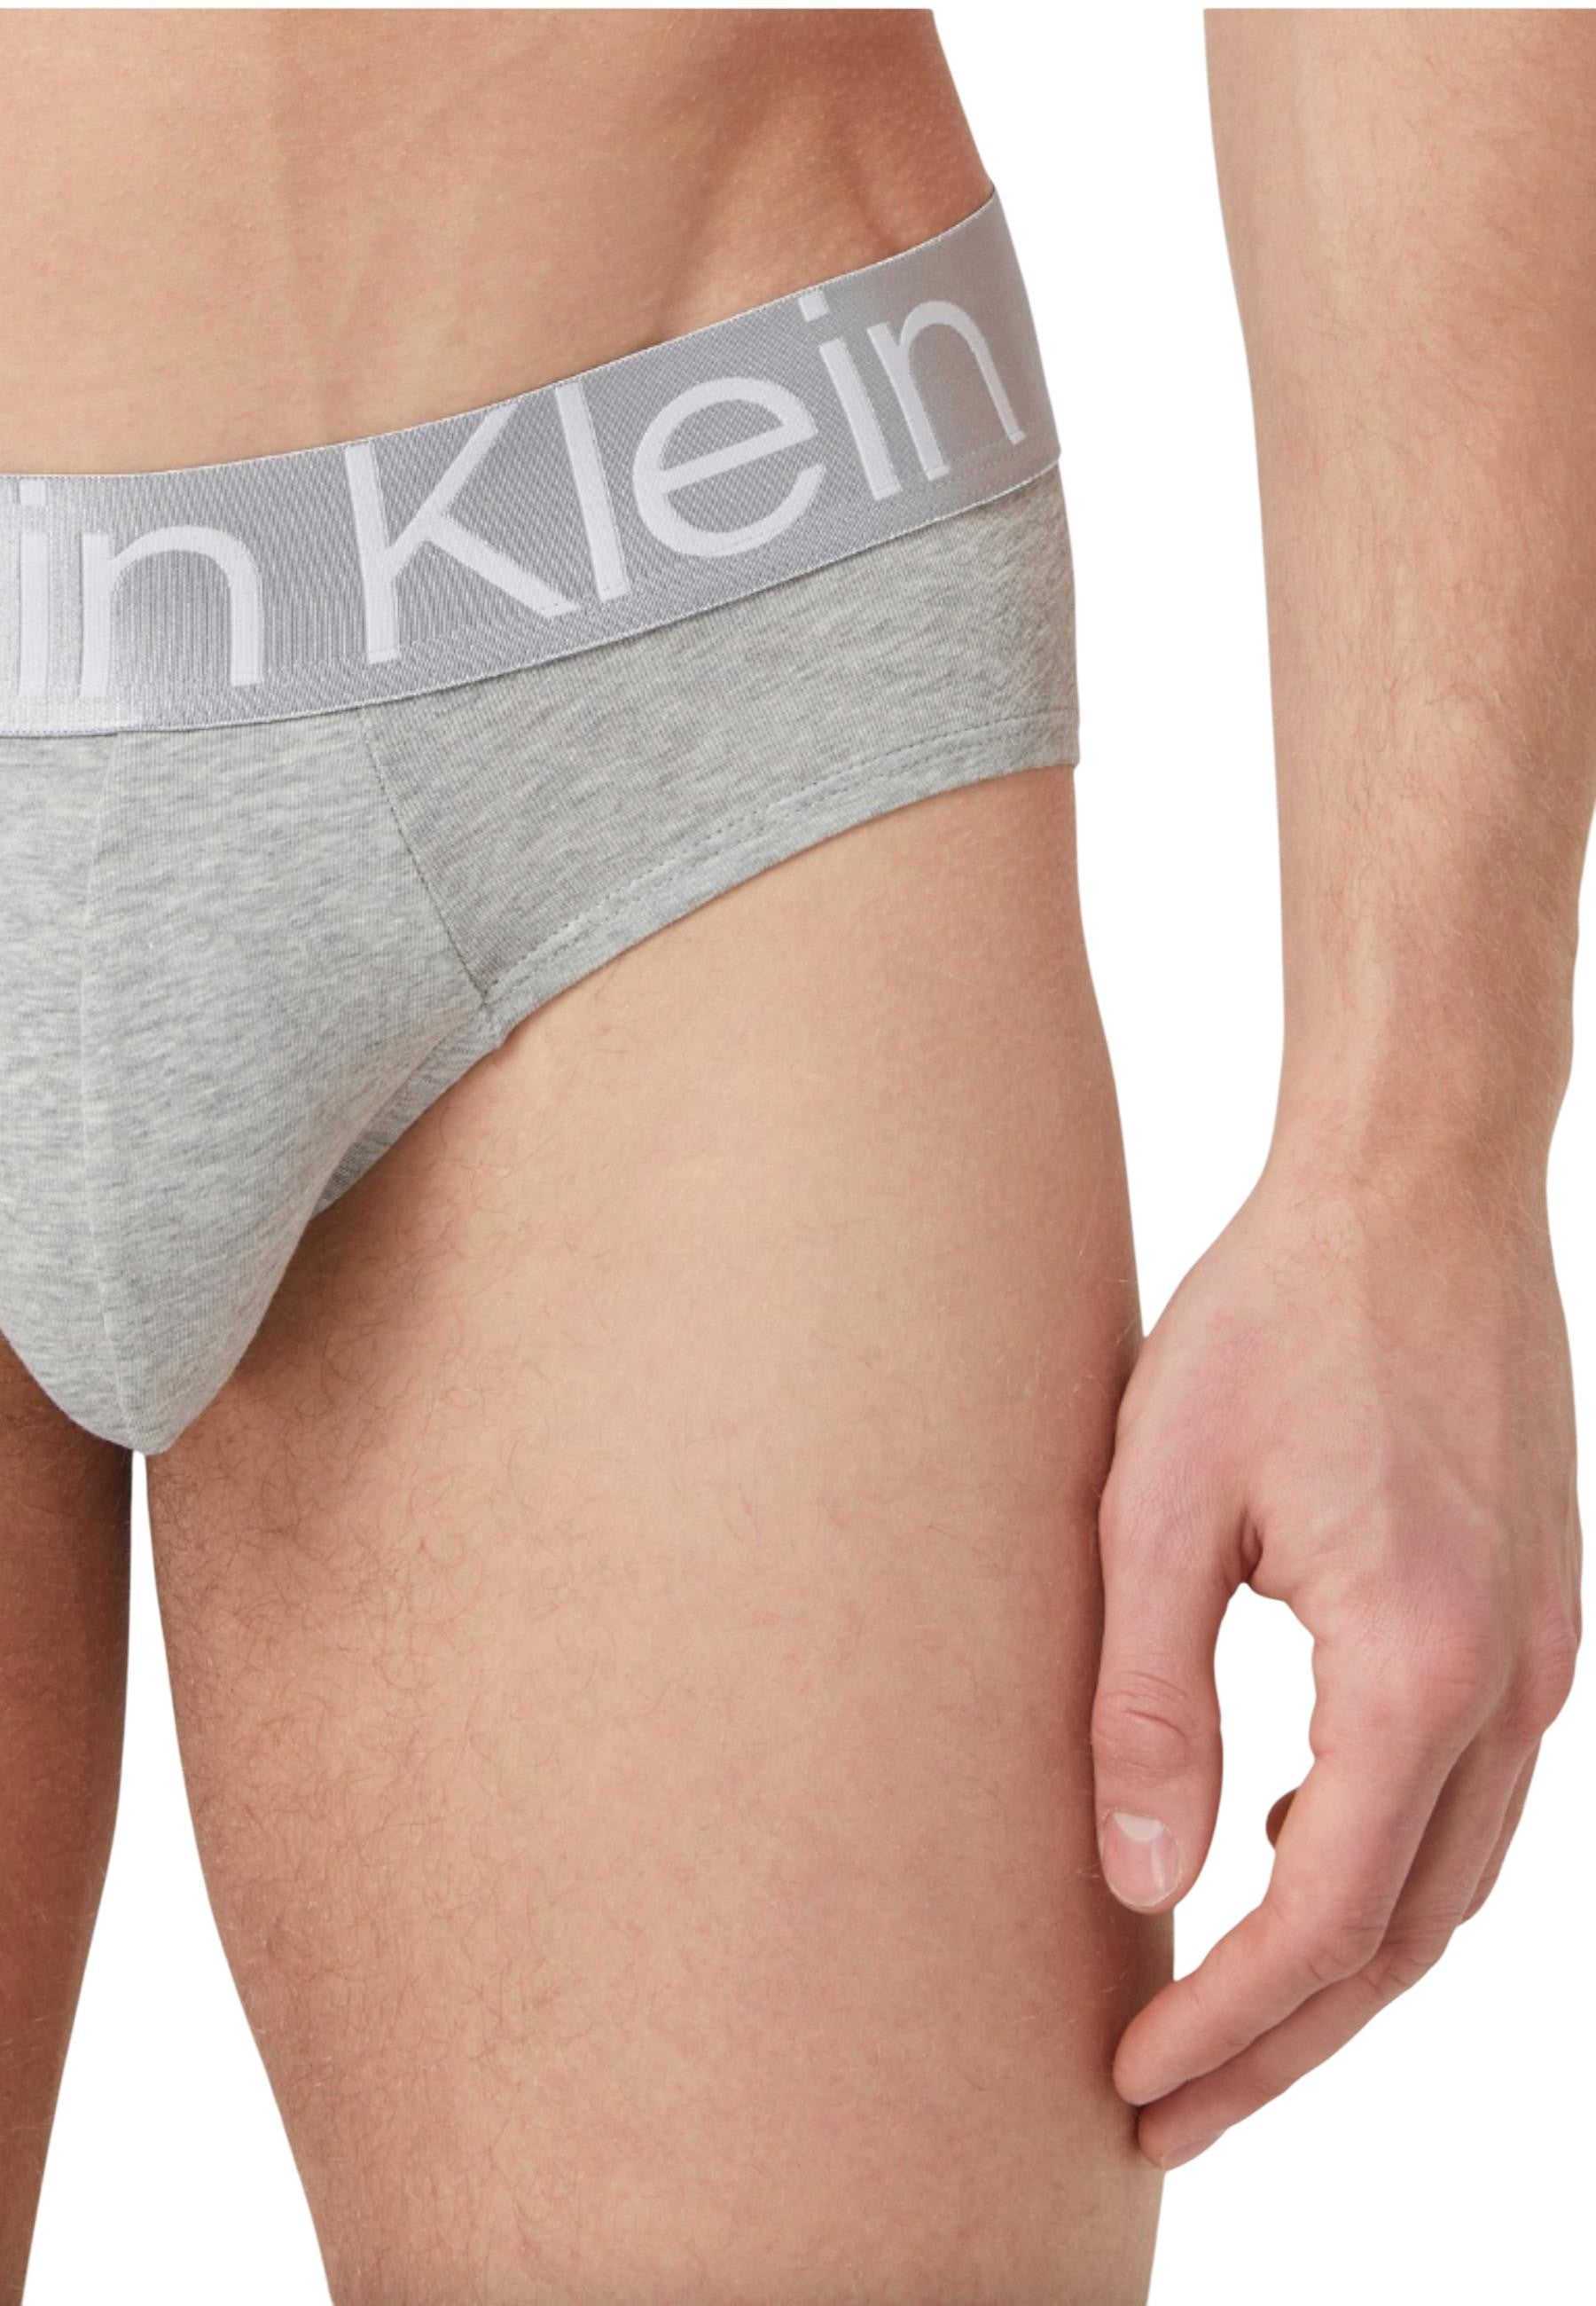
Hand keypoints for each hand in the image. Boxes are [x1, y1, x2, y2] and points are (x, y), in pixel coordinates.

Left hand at [1090, 1146, 1581, 2168]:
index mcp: (1419, 1668)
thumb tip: (1140, 1881)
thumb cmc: (1276, 1319)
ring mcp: (1541, 1653)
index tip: (1130, 2078)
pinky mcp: (1533, 1613)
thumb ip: (1148, 1700)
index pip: (1324, 1921)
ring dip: (1340, 1968)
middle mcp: (1512, 1685)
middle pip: (1402, 1936)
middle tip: (1167, 2109)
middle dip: (1284, 2043)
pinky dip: (1385, 1864)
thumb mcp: (1161, 1501)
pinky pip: (1470, 1795)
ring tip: (1223, 2020)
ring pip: (1450, 1879)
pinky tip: (1294, 1850)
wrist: (1414, 1188)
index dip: (1226, 2023)